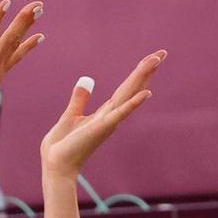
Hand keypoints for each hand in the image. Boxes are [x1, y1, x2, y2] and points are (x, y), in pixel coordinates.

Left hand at [40, 52, 162, 182]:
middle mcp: (111, 116)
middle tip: (162, 52)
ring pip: (128, 95)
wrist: (55, 164)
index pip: (125, 89)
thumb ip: (80, 99)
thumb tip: (86, 81)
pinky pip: (119, 114)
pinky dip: (132, 104)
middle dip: (146, 70)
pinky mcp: (101, 128)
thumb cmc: (62, 145)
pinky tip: (146, 94)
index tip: (152, 57)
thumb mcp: (70, 115)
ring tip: (156, 61)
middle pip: (132, 88)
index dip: (138, 73)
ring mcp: (108, 122)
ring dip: (142, 78)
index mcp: (105, 113)